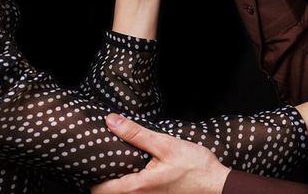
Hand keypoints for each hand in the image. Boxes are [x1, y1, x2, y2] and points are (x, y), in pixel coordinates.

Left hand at [91, 114, 229, 193]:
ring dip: (116, 181)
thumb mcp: (165, 144)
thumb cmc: (194, 166)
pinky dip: (129, 184)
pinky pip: (135, 193)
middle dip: (101, 178)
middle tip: (102, 157)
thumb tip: (111, 121)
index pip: (99, 190)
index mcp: (137, 187)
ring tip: (116, 161)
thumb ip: (136, 134)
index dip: (91, 176)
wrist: (217, 185)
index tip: (91, 159)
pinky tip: (134, 168)